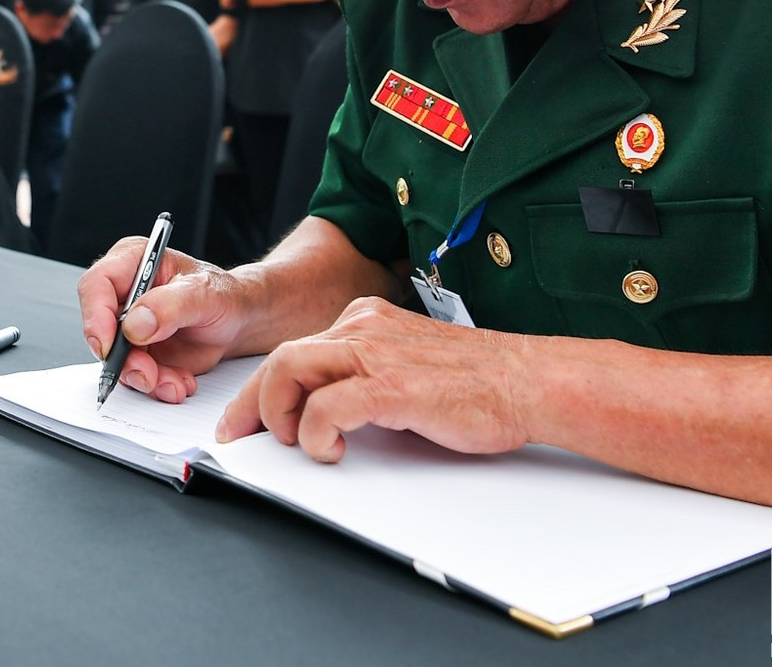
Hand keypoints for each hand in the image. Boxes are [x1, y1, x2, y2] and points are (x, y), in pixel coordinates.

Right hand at [76, 237, 252, 404]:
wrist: (239, 322)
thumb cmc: (225, 296)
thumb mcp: (205, 293)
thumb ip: (170, 304)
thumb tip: (135, 324)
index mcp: (133, 262)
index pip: (96, 285)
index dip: (96, 316)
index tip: (109, 344)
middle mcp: (124, 294)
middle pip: (100, 328)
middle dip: (123, 358)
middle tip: (148, 374)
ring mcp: (129, 326)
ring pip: (116, 359)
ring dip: (144, 377)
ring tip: (175, 381)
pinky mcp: (138, 353)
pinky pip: (134, 376)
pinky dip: (156, 385)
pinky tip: (179, 382)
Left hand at [216, 297, 530, 462]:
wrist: (529, 380)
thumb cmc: (479, 382)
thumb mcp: (408, 367)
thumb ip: (367, 378)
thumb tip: (327, 414)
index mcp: (366, 320)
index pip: (295, 350)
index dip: (259, 389)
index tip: (244, 420)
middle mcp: (363, 327)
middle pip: (281, 358)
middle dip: (252, 404)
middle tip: (242, 438)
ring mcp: (375, 353)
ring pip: (290, 371)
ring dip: (279, 414)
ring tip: (296, 443)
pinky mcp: (391, 386)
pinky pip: (326, 407)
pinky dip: (315, 433)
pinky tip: (330, 450)